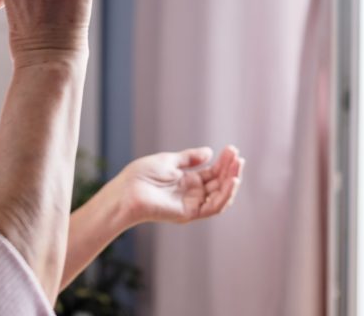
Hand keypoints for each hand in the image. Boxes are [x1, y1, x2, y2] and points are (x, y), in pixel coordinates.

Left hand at [113, 146, 244, 225]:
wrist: (125, 191)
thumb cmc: (141, 176)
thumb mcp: (169, 160)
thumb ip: (190, 158)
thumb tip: (209, 152)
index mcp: (187, 181)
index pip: (213, 173)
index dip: (224, 162)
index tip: (232, 149)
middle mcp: (192, 194)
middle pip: (219, 184)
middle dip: (230, 170)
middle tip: (238, 156)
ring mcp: (191, 204)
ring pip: (220, 196)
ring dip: (232, 181)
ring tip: (238, 166)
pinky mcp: (189, 214)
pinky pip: (213, 207)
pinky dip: (225, 195)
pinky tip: (232, 181)